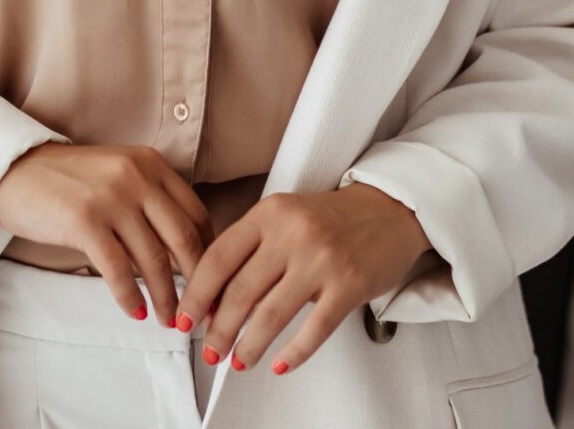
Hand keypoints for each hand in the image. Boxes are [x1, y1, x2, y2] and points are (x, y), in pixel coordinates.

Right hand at [0, 144, 210, 327]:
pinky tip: (135, 310)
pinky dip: (130, 296)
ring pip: (153, 260)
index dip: (209, 255)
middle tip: (197, 311)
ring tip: (167, 319)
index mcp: (150, 164)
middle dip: (197, 283)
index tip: (211, 283)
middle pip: (183, 240)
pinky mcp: (85, 221)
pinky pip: (118, 270)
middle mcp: (136, 177)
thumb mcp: (117, 175)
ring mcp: (111, 198)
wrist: (14, 168)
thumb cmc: (65, 179)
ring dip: (165, 297)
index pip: (196, 215)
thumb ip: (148, 201)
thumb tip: (180, 253)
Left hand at [179, 183, 428, 376]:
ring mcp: (321, 259)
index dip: (197, 295)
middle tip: (209, 351)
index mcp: (269, 214)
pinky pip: (314, 329)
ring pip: (271, 315)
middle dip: (219, 330)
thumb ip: (251, 249)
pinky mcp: (349, 285)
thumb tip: (215, 300)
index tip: (184, 319)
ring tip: (238, 362)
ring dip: (249, 346)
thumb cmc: (330, 219)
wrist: (389, 209)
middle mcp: (292, 234)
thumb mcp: (283, 218)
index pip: (219, 258)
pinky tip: (278, 365)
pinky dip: (293, 353)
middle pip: (240, 291)